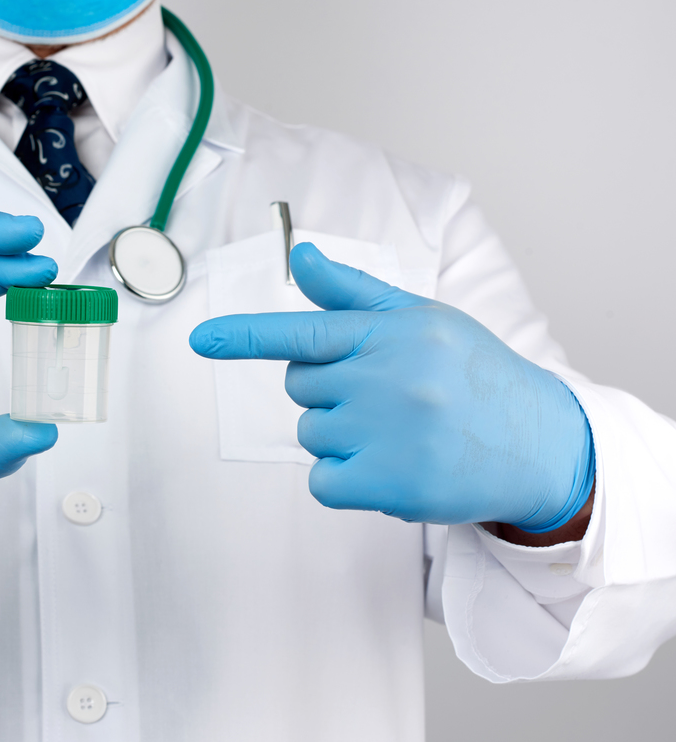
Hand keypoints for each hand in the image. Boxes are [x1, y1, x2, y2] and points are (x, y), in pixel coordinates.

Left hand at [189, 242, 593, 531]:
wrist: (540, 443)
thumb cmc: (471, 376)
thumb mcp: (421, 320)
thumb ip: (353, 294)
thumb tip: (301, 257)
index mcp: (392, 332)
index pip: (305, 330)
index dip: (246, 337)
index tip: (201, 340)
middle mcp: (389, 378)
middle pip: (299, 385)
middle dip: (329, 391)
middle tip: (385, 398)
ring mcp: (390, 433)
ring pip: (309, 433)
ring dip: (340, 437)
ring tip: (397, 433)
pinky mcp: (391, 484)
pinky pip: (323, 482)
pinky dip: (344, 480)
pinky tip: (388, 467)